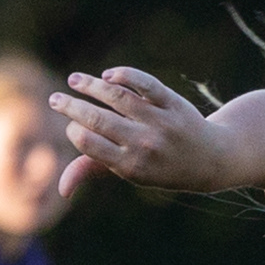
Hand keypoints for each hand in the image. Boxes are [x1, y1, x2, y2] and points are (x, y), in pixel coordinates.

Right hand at [49, 68, 243, 197]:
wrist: (209, 159)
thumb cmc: (161, 166)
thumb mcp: (131, 173)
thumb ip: (94, 171)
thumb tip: (61, 189)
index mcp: (131, 166)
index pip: (91, 145)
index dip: (74, 131)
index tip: (69, 124)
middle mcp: (145, 144)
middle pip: (99, 120)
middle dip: (72, 107)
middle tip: (55, 99)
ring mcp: (161, 122)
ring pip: (119, 98)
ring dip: (92, 86)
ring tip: (75, 80)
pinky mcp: (174, 103)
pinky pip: (147, 85)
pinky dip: (126, 76)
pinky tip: (108, 76)